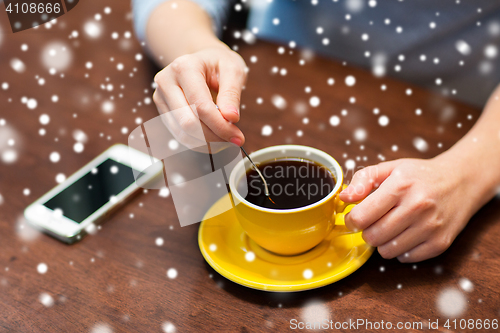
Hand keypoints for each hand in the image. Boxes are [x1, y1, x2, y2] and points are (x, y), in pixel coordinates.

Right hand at [153, 45, 246, 146]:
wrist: (203, 60)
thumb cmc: (220, 63)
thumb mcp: (233, 70)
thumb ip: (232, 93)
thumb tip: (231, 118)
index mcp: (184, 67)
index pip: (201, 106)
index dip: (221, 126)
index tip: (238, 137)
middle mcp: (166, 82)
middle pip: (188, 122)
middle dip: (214, 136)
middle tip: (234, 139)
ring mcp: (161, 97)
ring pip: (182, 133)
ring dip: (207, 142)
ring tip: (226, 139)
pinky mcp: (162, 110)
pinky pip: (180, 135)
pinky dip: (199, 142)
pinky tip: (215, 138)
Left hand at [339, 157, 475, 262]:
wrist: (461, 181)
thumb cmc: (419, 176)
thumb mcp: (390, 168)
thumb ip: (362, 180)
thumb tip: (343, 198)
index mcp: (401, 186)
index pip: (362, 216)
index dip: (352, 220)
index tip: (355, 217)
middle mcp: (417, 207)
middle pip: (373, 237)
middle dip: (367, 231)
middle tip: (374, 221)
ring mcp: (430, 227)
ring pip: (387, 251)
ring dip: (383, 242)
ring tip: (390, 227)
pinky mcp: (440, 243)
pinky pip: (405, 258)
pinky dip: (400, 249)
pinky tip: (406, 234)